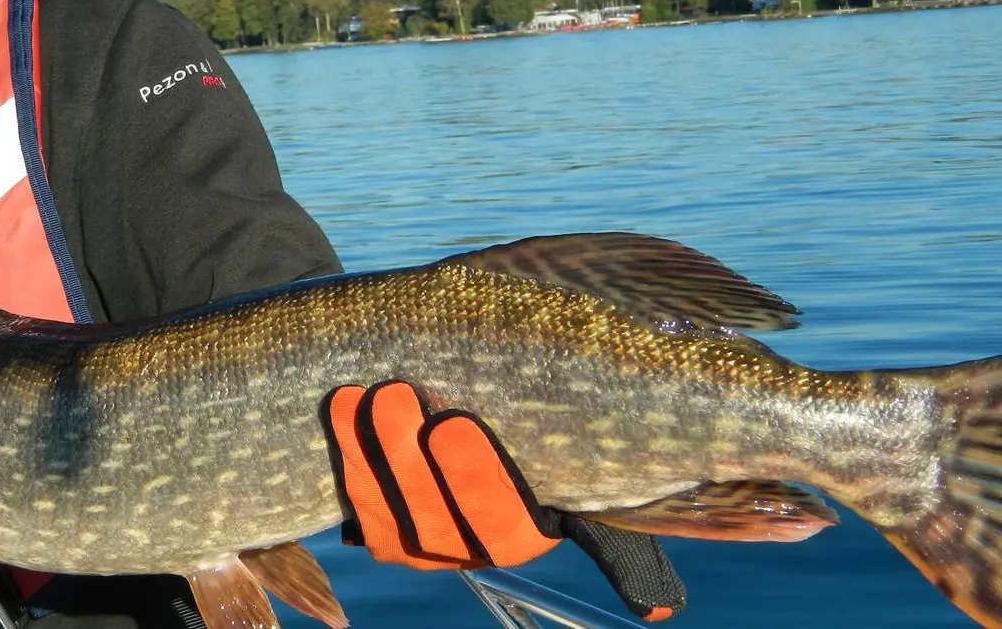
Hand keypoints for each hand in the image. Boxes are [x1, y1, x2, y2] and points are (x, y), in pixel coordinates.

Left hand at [320, 380, 684, 620]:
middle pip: (432, 515)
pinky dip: (345, 451)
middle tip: (398, 394)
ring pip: (387, 507)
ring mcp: (416, 542)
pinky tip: (342, 406)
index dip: (474, 477)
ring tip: (367, 395)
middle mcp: (468, 549)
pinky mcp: (374, 527)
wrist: (465, 416)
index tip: (453, 425)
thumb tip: (660, 611)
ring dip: (370, 451)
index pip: (502, 521)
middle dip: (409, 456)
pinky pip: (354, 496)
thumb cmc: (539, 436)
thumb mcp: (584, 475)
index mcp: (526, 532)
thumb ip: (617, 533)